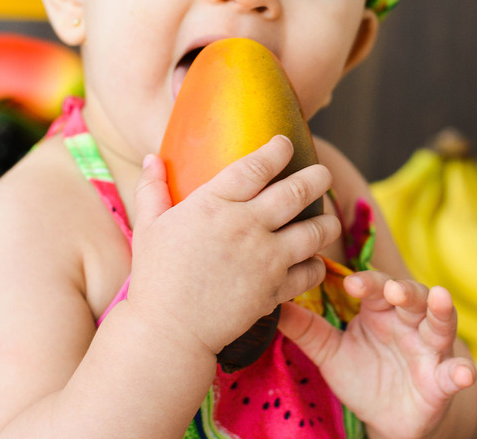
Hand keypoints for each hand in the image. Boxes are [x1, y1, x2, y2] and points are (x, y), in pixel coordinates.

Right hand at [125, 135, 343, 358]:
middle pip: (297, 191)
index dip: (277, 150)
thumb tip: (150, 157)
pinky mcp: (275, 290)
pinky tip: (312, 261)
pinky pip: (311, 271)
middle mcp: (246, 226)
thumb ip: (152, 188)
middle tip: (322, 175)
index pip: (256, 165)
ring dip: (327, 221)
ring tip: (328, 219)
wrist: (169, 332)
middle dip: (317, 178)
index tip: (284, 144)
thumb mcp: (148, 227)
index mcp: (214, 204)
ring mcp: (265, 258)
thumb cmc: (155, 277)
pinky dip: (317, 265)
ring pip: (315, 230)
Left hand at [277, 270, 476, 438]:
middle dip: (404, 289)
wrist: (386, 420)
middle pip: (411, 297)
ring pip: (439, 323)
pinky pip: (454, 373)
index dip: (368, 282)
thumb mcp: (330, 354)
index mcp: (380, 312)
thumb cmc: (362, 375)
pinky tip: (463, 372)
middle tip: (393, 288)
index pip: (375, 287)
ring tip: (440, 297)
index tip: (352, 282)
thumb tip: (272, 304)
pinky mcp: (441, 380)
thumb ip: (306, 330)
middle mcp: (408, 323)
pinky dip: (461, 372)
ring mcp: (429, 349)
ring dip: (441, 310)